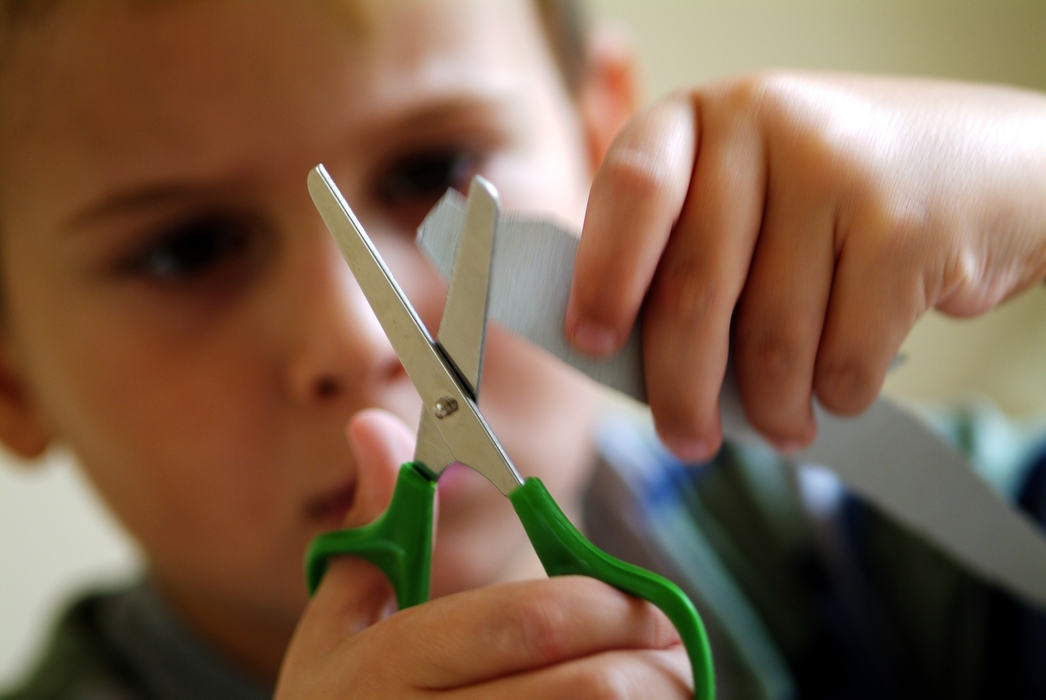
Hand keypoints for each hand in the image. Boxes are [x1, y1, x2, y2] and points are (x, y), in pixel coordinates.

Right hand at [274, 409, 691, 698]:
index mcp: (386, 671)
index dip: (607, 602)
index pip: (529, 620)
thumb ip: (375, 530)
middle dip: (658, 661)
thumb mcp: (336, 625)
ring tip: (659, 689)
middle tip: (671, 647)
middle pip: (595, 689)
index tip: (636, 600)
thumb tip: (376, 422)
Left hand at [566, 73, 1045, 458]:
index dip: (605, 275)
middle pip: (695, 287)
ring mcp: (838, 171)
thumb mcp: (743, 195)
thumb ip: (679, 253)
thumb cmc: (827, 202)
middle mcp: (763, 125)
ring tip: (780, 422)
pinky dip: (836, 397)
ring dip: (770, 408)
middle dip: (681, 388)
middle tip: (686, 441)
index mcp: (700, 117)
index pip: (634, 189)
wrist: (979, 168)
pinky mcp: (904, 231)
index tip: (592, 345)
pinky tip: (837, 388)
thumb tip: (620, 359)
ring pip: (771, 340)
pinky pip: (843, 360)